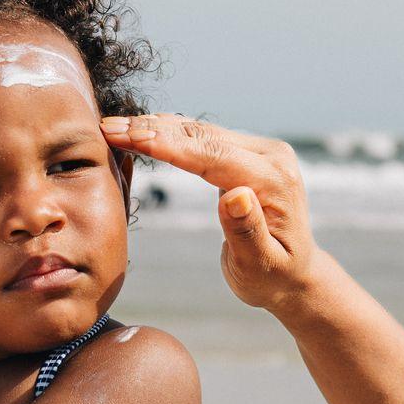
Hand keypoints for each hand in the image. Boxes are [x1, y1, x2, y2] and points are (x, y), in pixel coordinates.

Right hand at [100, 115, 320, 314]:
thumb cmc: (274, 278)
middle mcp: (271, 157)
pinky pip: (203, 139)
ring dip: (156, 127)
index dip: (168, 146)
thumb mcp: (259, 266)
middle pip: (202, 137)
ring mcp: (260, 152)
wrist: (296, 274)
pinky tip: (142, 128)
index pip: (213, 156)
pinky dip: (170, 134)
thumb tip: (236, 195)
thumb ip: (247, 232)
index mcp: (274, 181)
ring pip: (200, 132)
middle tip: (107, 127)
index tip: (130, 136)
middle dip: (152, 130)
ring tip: (114, 125)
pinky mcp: (247, 154)